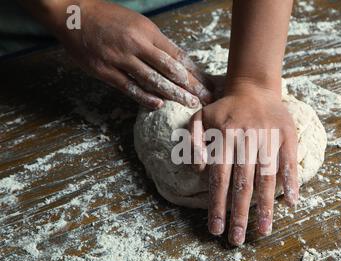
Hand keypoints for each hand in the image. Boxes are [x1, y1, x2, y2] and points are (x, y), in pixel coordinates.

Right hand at [46, 0, 211, 108]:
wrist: (73, 14)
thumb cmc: (108, 18)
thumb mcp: (137, 23)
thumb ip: (155, 43)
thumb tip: (176, 62)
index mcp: (147, 31)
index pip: (177, 55)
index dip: (193, 72)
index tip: (206, 83)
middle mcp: (136, 44)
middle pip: (170, 69)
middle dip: (190, 86)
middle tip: (205, 98)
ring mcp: (120, 58)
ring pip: (153, 80)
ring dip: (173, 94)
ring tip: (188, 104)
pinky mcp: (105, 71)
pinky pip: (129, 87)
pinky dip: (145, 97)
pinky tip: (158, 105)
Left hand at [189, 83, 298, 245]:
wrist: (254, 87)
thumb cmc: (225, 109)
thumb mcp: (199, 118)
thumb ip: (193, 143)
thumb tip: (198, 171)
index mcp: (224, 136)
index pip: (219, 178)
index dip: (218, 205)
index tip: (216, 230)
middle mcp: (247, 139)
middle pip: (242, 183)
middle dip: (239, 215)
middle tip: (237, 239)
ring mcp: (269, 137)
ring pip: (266, 177)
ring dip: (265, 207)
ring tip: (263, 231)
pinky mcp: (287, 135)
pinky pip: (289, 162)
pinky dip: (291, 182)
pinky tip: (291, 203)